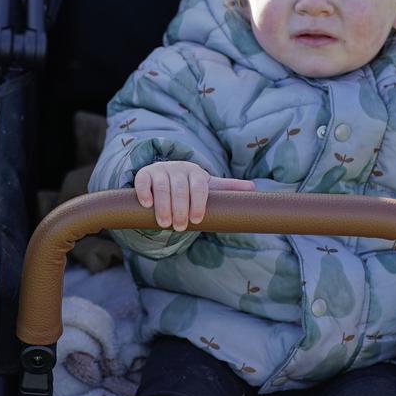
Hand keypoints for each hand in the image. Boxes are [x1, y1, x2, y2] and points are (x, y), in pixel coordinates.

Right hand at [133, 161, 255, 230]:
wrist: (165, 174)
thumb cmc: (190, 185)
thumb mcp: (208, 185)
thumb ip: (227, 187)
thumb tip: (253, 188)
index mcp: (196, 172)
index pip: (199, 187)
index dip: (198, 203)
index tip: (196, 220)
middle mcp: (178, 168)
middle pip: (180, 189)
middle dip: (180, 209)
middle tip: (179, 227)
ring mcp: (160, 170)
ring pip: (161, 187)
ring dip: (163, 206)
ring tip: (164, 223)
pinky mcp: (144, 174)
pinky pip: (142, 181)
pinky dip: (144, 193)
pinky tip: (147, 205)